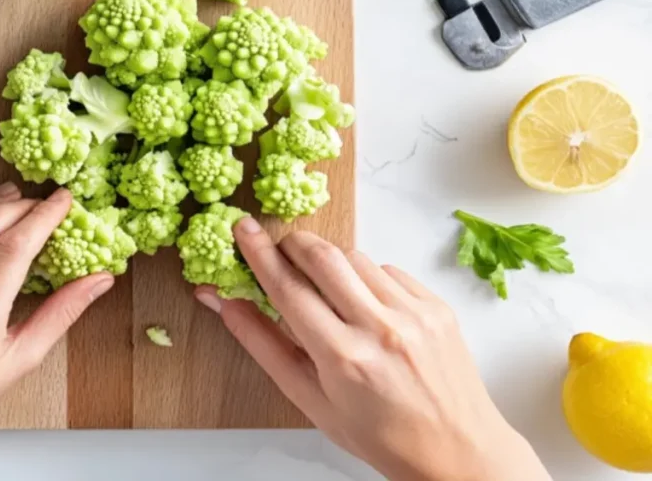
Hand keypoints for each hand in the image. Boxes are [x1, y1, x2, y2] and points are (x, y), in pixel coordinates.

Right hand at [195, 220, 551, 480]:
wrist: (457, 451)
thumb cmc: (379, 435)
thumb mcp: (310, 400)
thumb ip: (264, 345)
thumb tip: (224, 302)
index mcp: (343, 358)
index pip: (288, 289)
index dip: (259, 254)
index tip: (243, 229)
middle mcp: (381, 329)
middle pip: (323, 256)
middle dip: (293, 244)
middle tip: (279, 250)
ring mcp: (414, 313)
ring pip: (355, 257)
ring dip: (331, 263)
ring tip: (328, 295)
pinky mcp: (435, 305)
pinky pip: (388, 270)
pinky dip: (367, 278)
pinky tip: (367, 308)